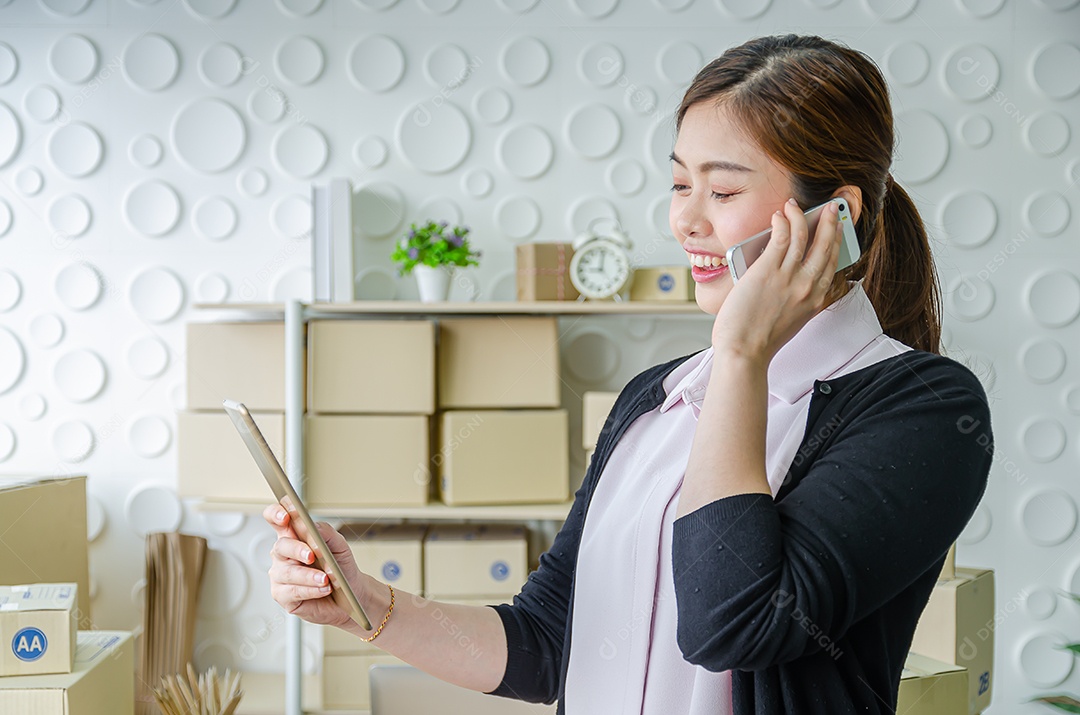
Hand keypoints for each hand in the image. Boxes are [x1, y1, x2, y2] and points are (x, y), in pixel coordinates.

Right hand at [263, 505, 370, 629]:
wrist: (351, 593)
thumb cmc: (341, 567)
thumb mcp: (339, 545)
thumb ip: (325, 532)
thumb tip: (312, 528)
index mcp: (293, 537)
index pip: (276, 520)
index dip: (276, 514)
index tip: (285, 516)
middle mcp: (283, 555)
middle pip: (280, 546)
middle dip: (296, 549)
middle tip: (311, 555)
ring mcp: (280, 575)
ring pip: (287, 572)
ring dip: (308, 575)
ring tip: (325, 579)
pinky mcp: (282, 595)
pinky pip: (292, 591)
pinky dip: (310, 590)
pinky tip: (322, 589)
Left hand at [712, 198, 843, 363]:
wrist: (744, 352)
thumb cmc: (760, 341)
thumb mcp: (791, 319)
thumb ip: (797, 298)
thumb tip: (788, 274)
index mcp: (816, 299)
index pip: (832, 263)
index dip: (836, 240)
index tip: (836, 227)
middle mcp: (808, 286)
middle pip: (825, 245)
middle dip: (829, 221)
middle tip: (830, 207)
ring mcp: (789, 277)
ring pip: (803, 236)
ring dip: (802, 216)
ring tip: (797, 205)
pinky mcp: (768, 271)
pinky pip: (782, 238)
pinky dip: (783, 222)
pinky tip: (780, 215)